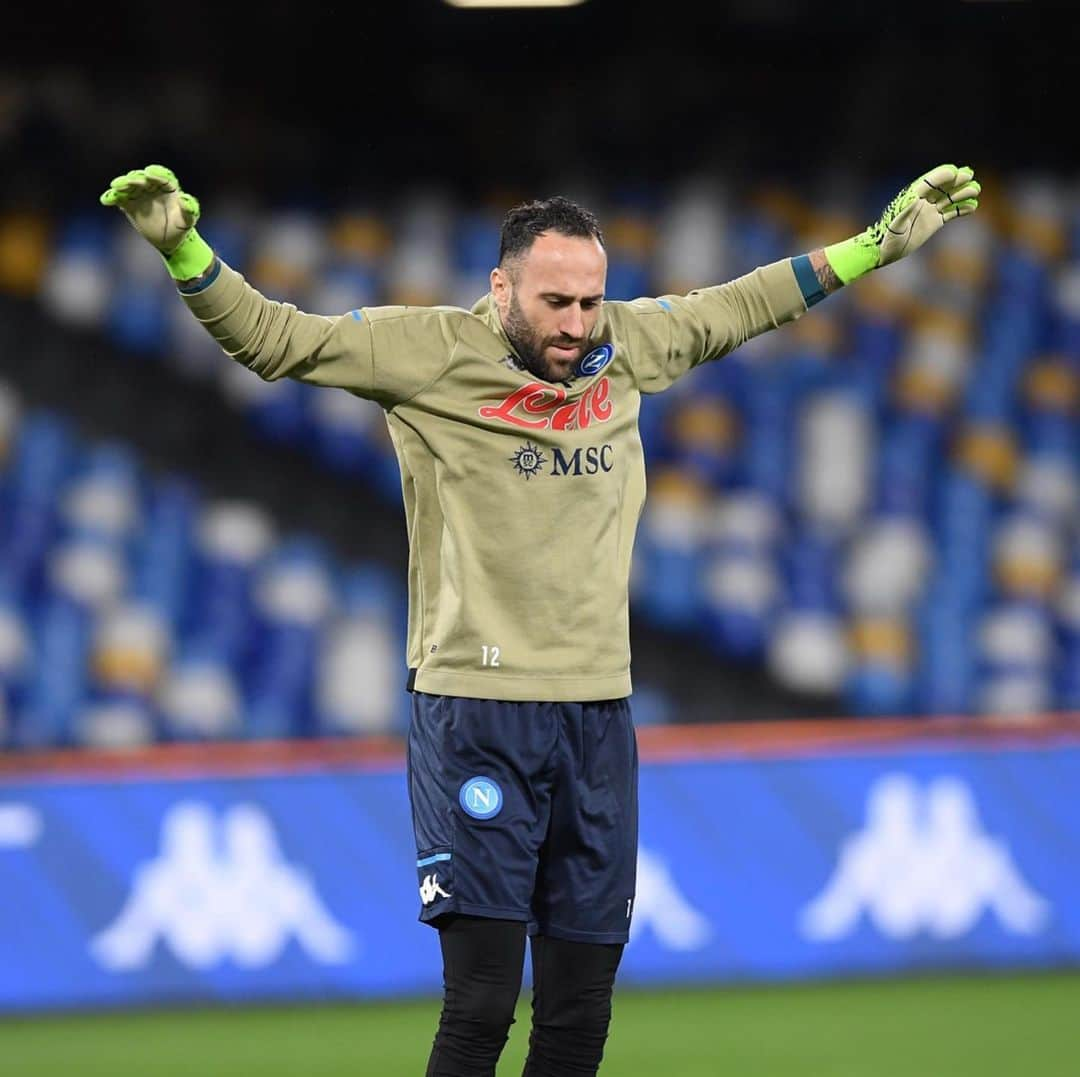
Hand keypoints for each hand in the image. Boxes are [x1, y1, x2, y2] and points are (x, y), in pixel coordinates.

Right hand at [100, 165, 213, 280]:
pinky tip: (106, 200)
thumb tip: (185, 198)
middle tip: (131, 181)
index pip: (162, 177)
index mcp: (168, 187)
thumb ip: (189, 209)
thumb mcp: (188, 220)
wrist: (170, 240)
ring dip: (122, 185)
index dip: (156, 174)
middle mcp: (152, 187)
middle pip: (142, 179)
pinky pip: (119, 198)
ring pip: (129, 186)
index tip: (149, 173)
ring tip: (116, 187)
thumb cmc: (181, 227)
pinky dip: (112, 197)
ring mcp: (139, 194)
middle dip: (136, 179)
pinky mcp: (129, 203)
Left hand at [825, 164, 980, 283]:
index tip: (954, 172)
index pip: (929, 182)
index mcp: (911, 198)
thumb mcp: (894, 224)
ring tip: (975, 190)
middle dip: (955, 181)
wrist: (885, 252)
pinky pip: (951, 213)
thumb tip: (912, 197)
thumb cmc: (886, 237)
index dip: (941, 176)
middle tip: (970, 175)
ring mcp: (929, 211)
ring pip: (949, 199)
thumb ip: (903, 211)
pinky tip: (973, 207)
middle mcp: (922, 201)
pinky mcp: (934, 222)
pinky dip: (961, 210)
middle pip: (942, 187)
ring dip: (962, 194)